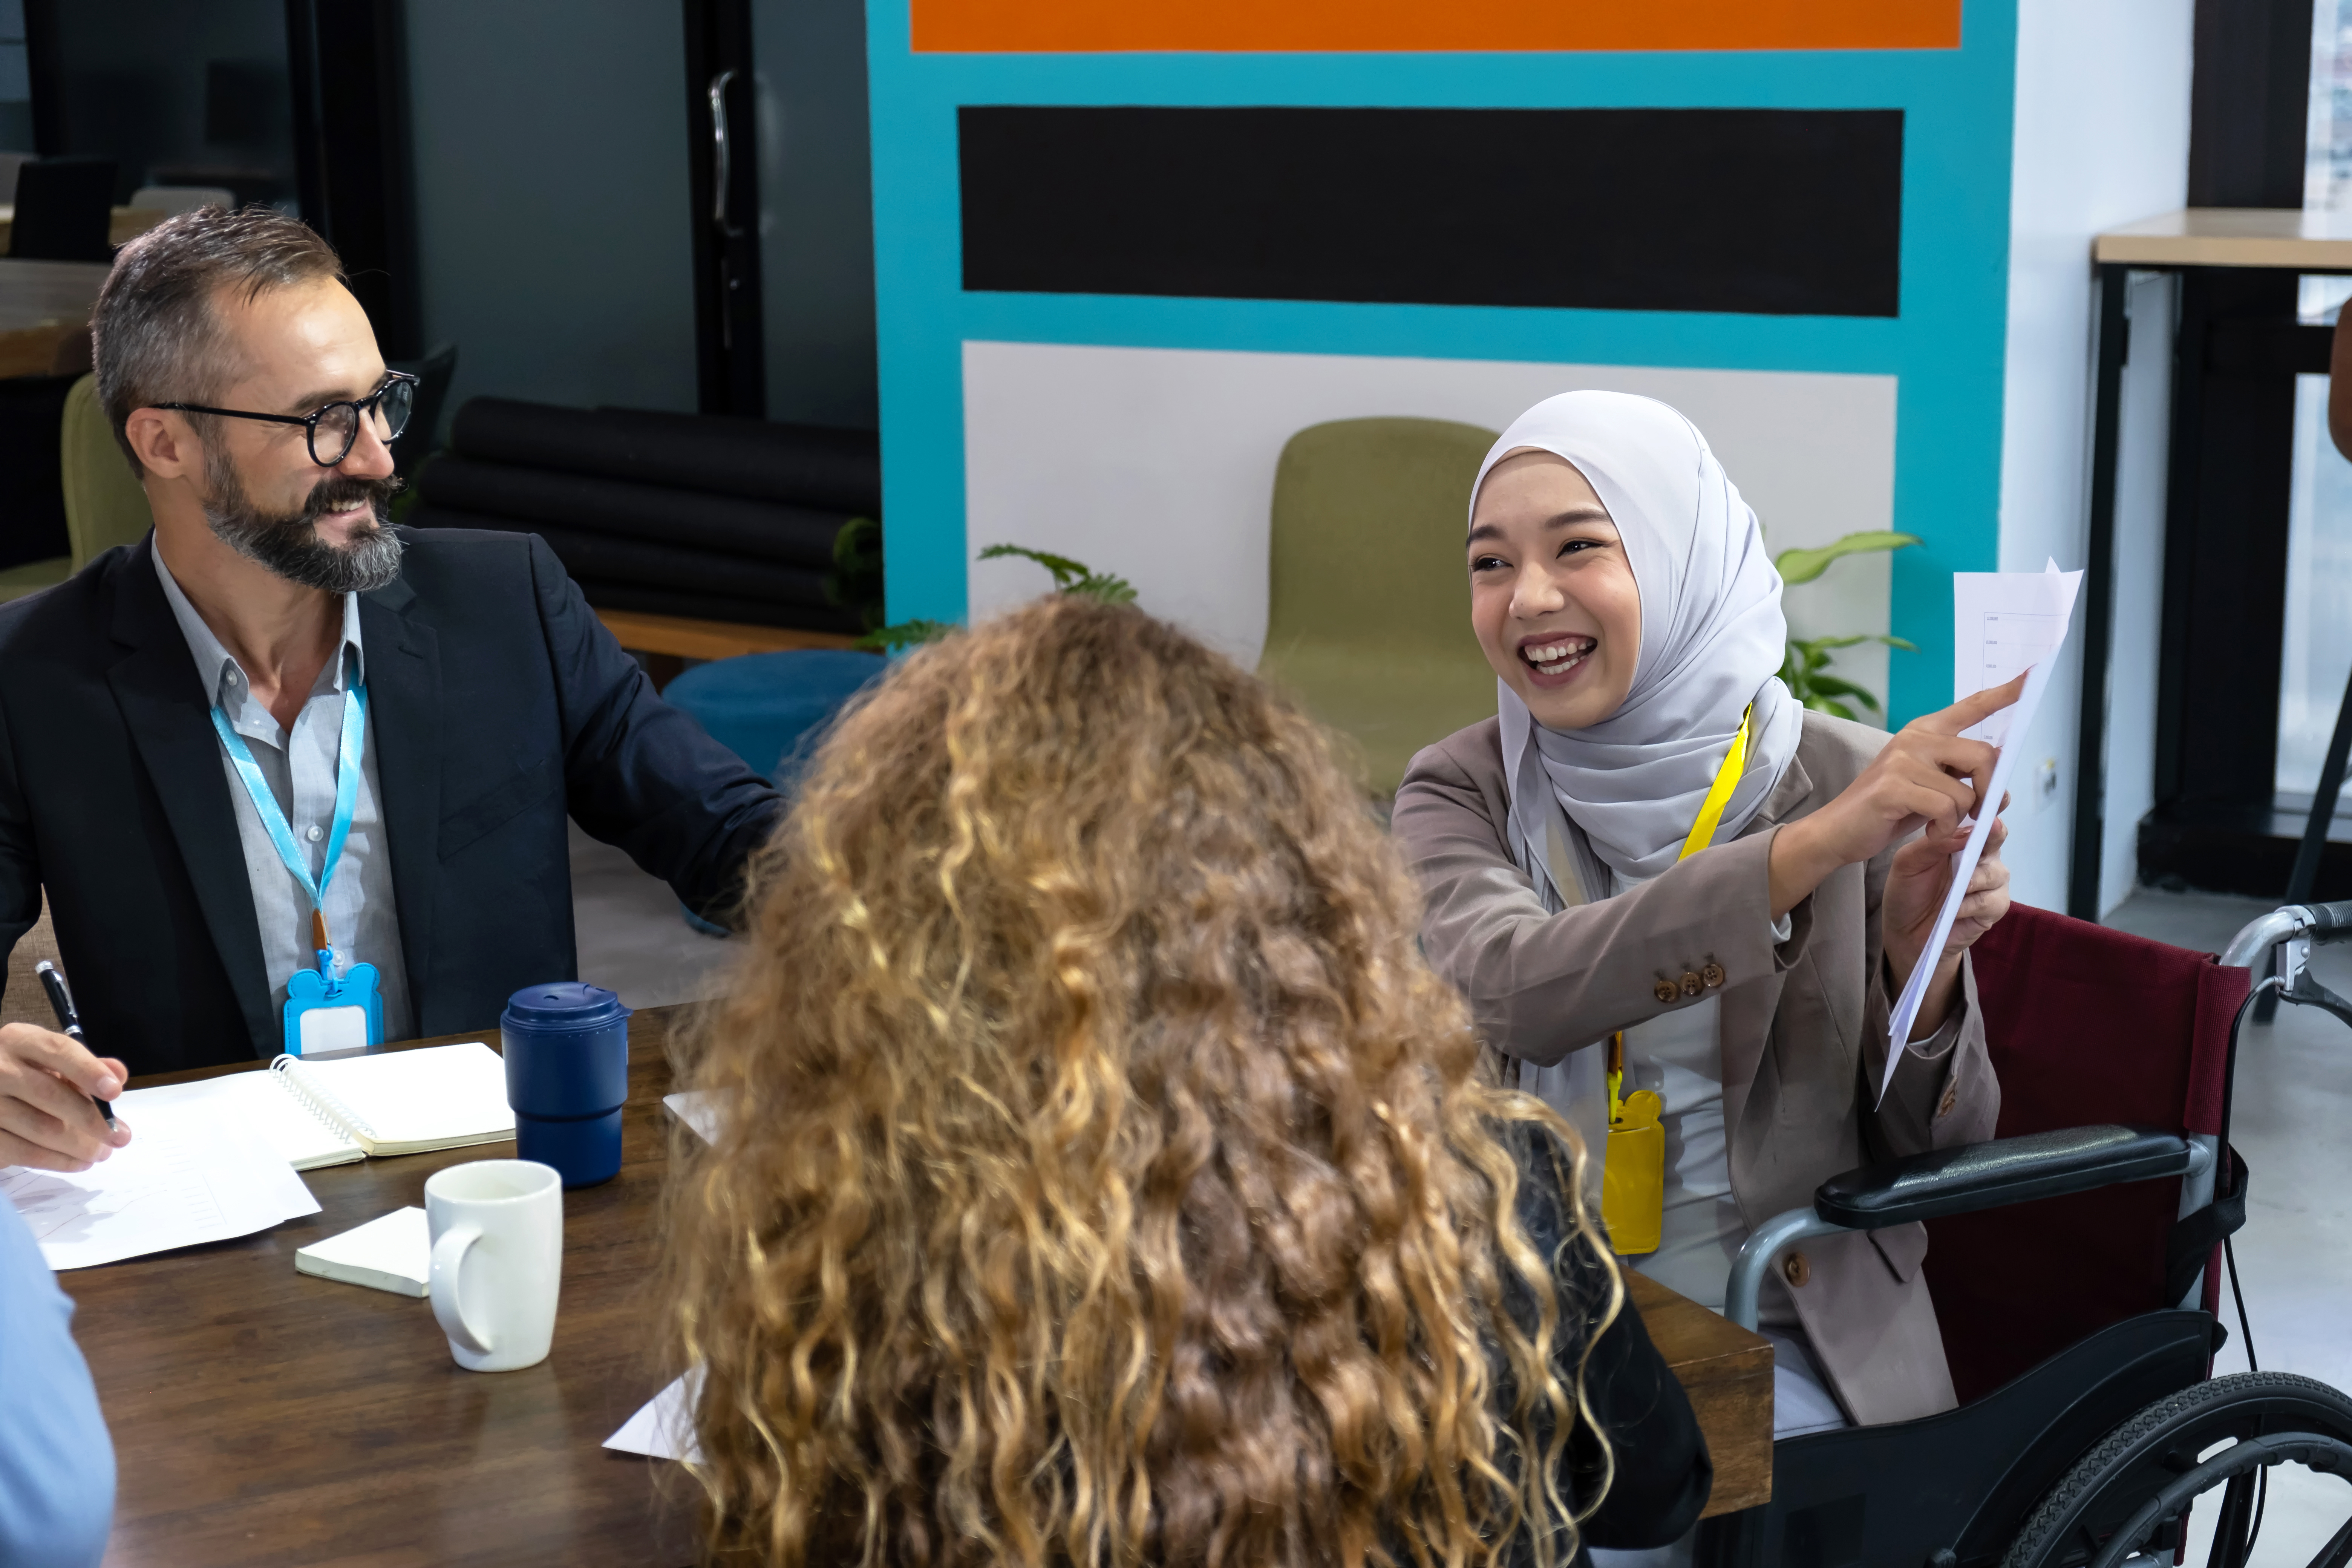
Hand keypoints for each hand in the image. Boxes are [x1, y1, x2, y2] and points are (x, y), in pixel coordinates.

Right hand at [0, 1021, 130, 1171]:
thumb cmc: (27, 1073)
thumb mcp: (52, 1061)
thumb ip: (86, 1066)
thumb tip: (118, 1074)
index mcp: (20, 1040)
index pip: (58, 1051)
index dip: (88, 1071)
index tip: (115, 1092)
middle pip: (49, 1094)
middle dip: (91, 1119)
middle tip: (120, 1137)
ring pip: (39, 1127)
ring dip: (78, 1146)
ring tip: (102, 1153)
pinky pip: (21, 1152)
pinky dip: (55, 1160)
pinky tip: (77, 1163)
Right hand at [1768, 671, 2025, 916]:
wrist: (1838, 830)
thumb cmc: (1888, 808)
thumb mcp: (1929, 784)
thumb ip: (1959, 772)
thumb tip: (2000, 781)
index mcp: (1925, 730)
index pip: (1973, 705)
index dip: (2006, 692)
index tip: (2034, 673)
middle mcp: (1915, 737)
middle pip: (1985, 755)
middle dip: (1990, 791)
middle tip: (1979, 812)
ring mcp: (1902, 760)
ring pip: (1967, 791)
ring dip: (1960, 818)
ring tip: (1938, 824)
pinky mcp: (1894, 786)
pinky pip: (1946, 809)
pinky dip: (1943, 829)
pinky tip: (1928, 831)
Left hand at [1884, 812, 2012, 1004]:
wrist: (1905, 931)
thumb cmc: (1908, 891)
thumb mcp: (1908, 862)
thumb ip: (1932, 844)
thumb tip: (1964, 831)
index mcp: (1963, 840)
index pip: (1982, 817)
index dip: (1989, 807)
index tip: (1987, 802)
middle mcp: (1983, 857)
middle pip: (1998, 838)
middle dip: (1992, 836)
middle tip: (1983, 833)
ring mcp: (1991, 883)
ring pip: (1996, 871)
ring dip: (1973, 879)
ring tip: (1954, 888)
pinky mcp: (1993, 909)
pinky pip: (1991, 900)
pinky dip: (1971, 904)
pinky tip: (1953, 908)